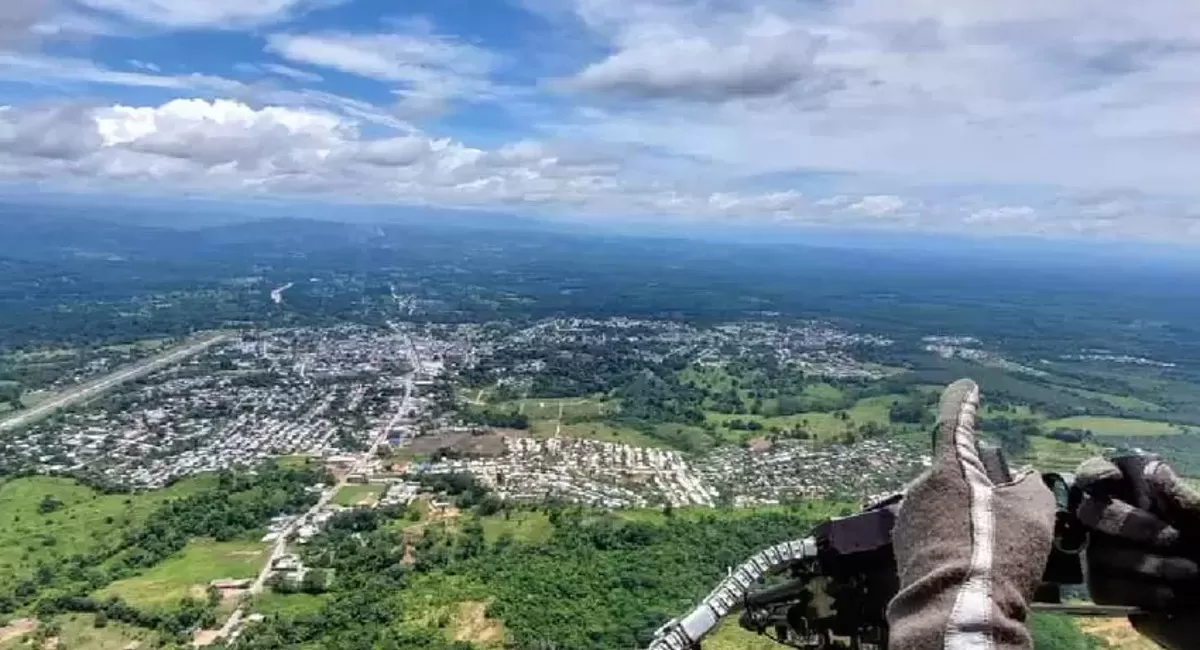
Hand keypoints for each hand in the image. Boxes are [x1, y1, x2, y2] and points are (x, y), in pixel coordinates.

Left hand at [887, 379, 1055, 649]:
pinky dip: (952, 539)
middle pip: (955, 474)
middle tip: (1007, 517)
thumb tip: (1021, 479)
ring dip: (966, 517)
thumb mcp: (1034, 513)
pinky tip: (971, 563)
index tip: (967, 386)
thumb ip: (1029, 485)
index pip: (954, 422)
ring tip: (993, 550)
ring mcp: (907, 517)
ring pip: (944, 505)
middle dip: (979, 486)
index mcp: (949, 469)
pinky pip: (934, 531)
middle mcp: (920, 486)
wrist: (956, 610)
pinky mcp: (902, 546)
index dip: (964, 402)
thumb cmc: (997, 554)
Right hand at [1073, 455, 1199, 648]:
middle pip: (1089, 511)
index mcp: (1134, 493)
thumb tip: (1153, 468)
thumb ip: (1181, 498)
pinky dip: (1141, 591)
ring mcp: (1101, 555)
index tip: (1110, 480)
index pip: (1095, 473)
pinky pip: (1104, 587)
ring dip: (1149, 563)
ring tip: (1190, 572)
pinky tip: (1171, 595)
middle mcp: (1110, 521)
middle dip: (1132, 524)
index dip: (1096, 474)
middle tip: (1174, 537)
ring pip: (1099, 553)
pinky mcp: (1104, 588)